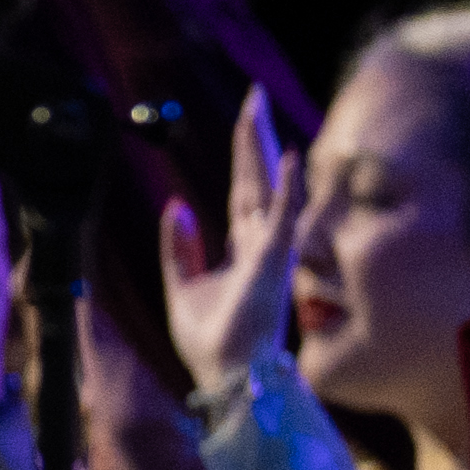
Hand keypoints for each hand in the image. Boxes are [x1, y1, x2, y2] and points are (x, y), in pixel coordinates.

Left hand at [155, 97, 303, 399]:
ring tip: (258, 108)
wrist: (225, 372)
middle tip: (255, 96)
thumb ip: (180, 248)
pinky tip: (292, 158)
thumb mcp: (182, 286)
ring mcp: (269, 249)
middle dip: (253, 137)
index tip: (248, 122)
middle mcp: (260, 242)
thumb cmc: (210, 340)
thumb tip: (177, 207)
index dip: (245, 156)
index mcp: (242, 249)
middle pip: (255, 177)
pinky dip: (287, 188)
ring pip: (266, 186)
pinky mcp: (273, 261)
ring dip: (263, 147)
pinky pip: (282, 217)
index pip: (244, 191)